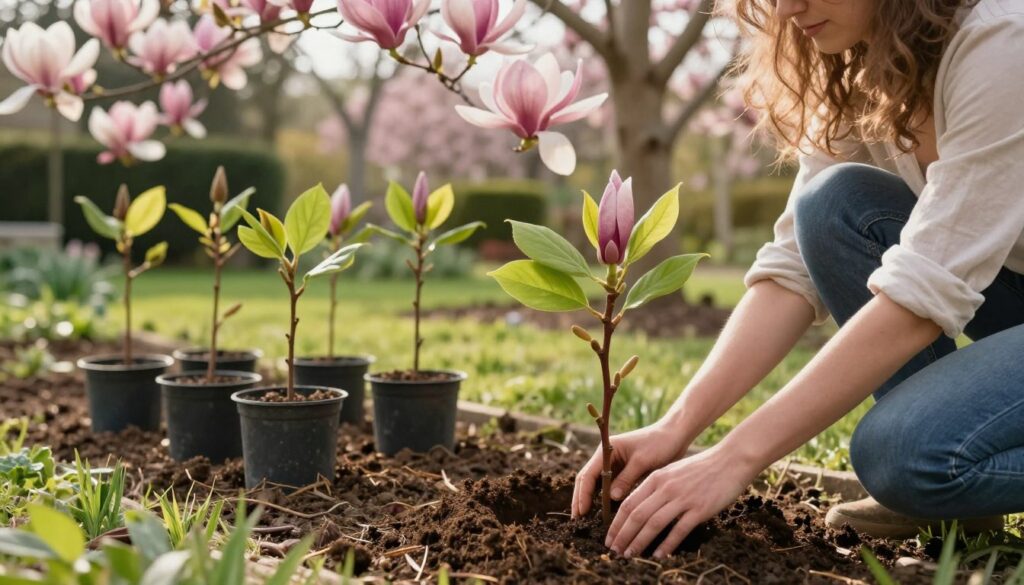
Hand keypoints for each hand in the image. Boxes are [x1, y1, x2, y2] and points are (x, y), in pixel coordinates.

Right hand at [572, 421, 688, 517]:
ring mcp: (614, 464)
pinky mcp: (623, 471)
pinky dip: (604, 498)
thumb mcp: (643, 461)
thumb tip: (611, 498)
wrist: (674, 435)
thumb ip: (626, 478)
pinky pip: (609, 486)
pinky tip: (603, 512)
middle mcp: (606, 457)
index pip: (589, 474)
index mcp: (607, 449)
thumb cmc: (659, 443)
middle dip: (581, 499)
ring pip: (596, 484)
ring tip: (585, 519)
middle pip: (587, 479)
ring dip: (590, 499)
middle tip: (577, 520)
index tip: (582, 512)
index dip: (584, 494)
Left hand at [604, 445, 757, 558]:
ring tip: (630, 555)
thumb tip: (640, 507)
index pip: (629, 503)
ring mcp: (682, 498)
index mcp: (656, 478)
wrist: (730, 461)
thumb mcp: (672, 472)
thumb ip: (656, 487)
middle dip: (623, 535)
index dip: (616, 523)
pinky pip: (678, 530)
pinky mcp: (699, 509)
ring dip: (639, 542)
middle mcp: (665, 488)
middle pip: (637, 515)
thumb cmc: (701, 468)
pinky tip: (659, 555)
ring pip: (653, 523)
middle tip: (615, 551)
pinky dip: (667, 544)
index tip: (610, 537)